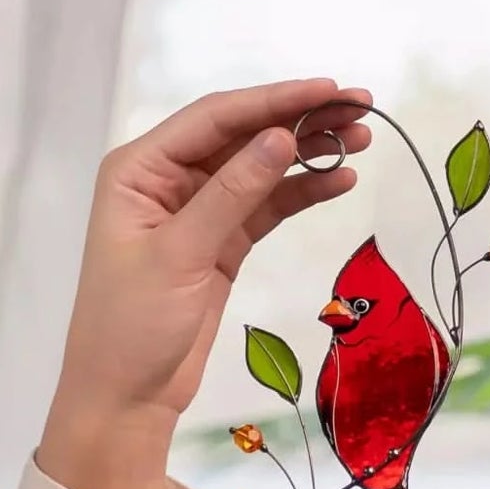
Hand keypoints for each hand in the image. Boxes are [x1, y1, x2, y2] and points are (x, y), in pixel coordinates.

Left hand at [37, 82, 371, 488]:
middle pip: (242, 135)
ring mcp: (195, 212)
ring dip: (309, 153)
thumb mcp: (180, 256)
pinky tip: (340, 180)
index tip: (331, 89)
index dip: (275, 100)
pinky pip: (266, 206)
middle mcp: (164, 181)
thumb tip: (279, 137)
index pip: (214, 117)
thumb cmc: (131, 328)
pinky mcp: (219, 245)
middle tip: (362, 107)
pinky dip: (301, 194)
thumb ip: (231, 194)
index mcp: (138, 171)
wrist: (125, 399)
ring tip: (364, 139)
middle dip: (300, 119)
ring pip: (259, 168)